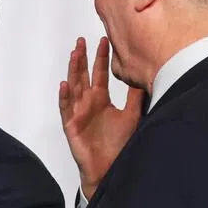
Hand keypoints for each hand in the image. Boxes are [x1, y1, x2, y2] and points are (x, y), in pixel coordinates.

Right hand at [58, 36, 143, 199]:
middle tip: (82, 40)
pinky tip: (65, 84)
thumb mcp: (132, 115)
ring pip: (73, 87)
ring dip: (73, 70)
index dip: (101, 58)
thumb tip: (143, 77)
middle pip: (83, 76)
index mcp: (100, 100)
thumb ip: (135, 97)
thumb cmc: (118, 145)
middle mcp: (87, 103)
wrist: (109, 167)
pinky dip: (64, 96)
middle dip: (83, 58)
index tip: (104, 40)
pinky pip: (65, 108)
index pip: (99, 74)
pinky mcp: (70, 125)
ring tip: (74, 54)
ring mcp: (77, 112)